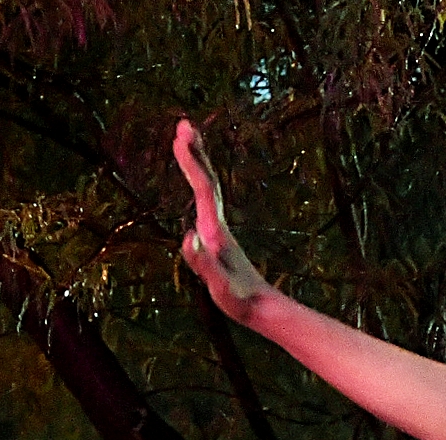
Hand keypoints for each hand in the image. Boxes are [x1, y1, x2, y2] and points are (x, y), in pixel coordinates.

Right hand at [173, 120, 273, 323]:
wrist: (264, 309)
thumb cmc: (241, 301)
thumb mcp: (221, 286)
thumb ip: (205, 264)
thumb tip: (188, 237)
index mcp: (216, 231)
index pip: (203, 188)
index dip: (193, 162)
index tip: (182, 135)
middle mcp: (218, 225)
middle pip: (207, 181)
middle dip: (195, 153)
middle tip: (184, 125)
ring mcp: (219, 231)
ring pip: (208, 190)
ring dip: (197, 165)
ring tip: (187, 144)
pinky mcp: (219, 239)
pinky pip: (206, 203)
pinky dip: (199, 185)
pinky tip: (196, 185)